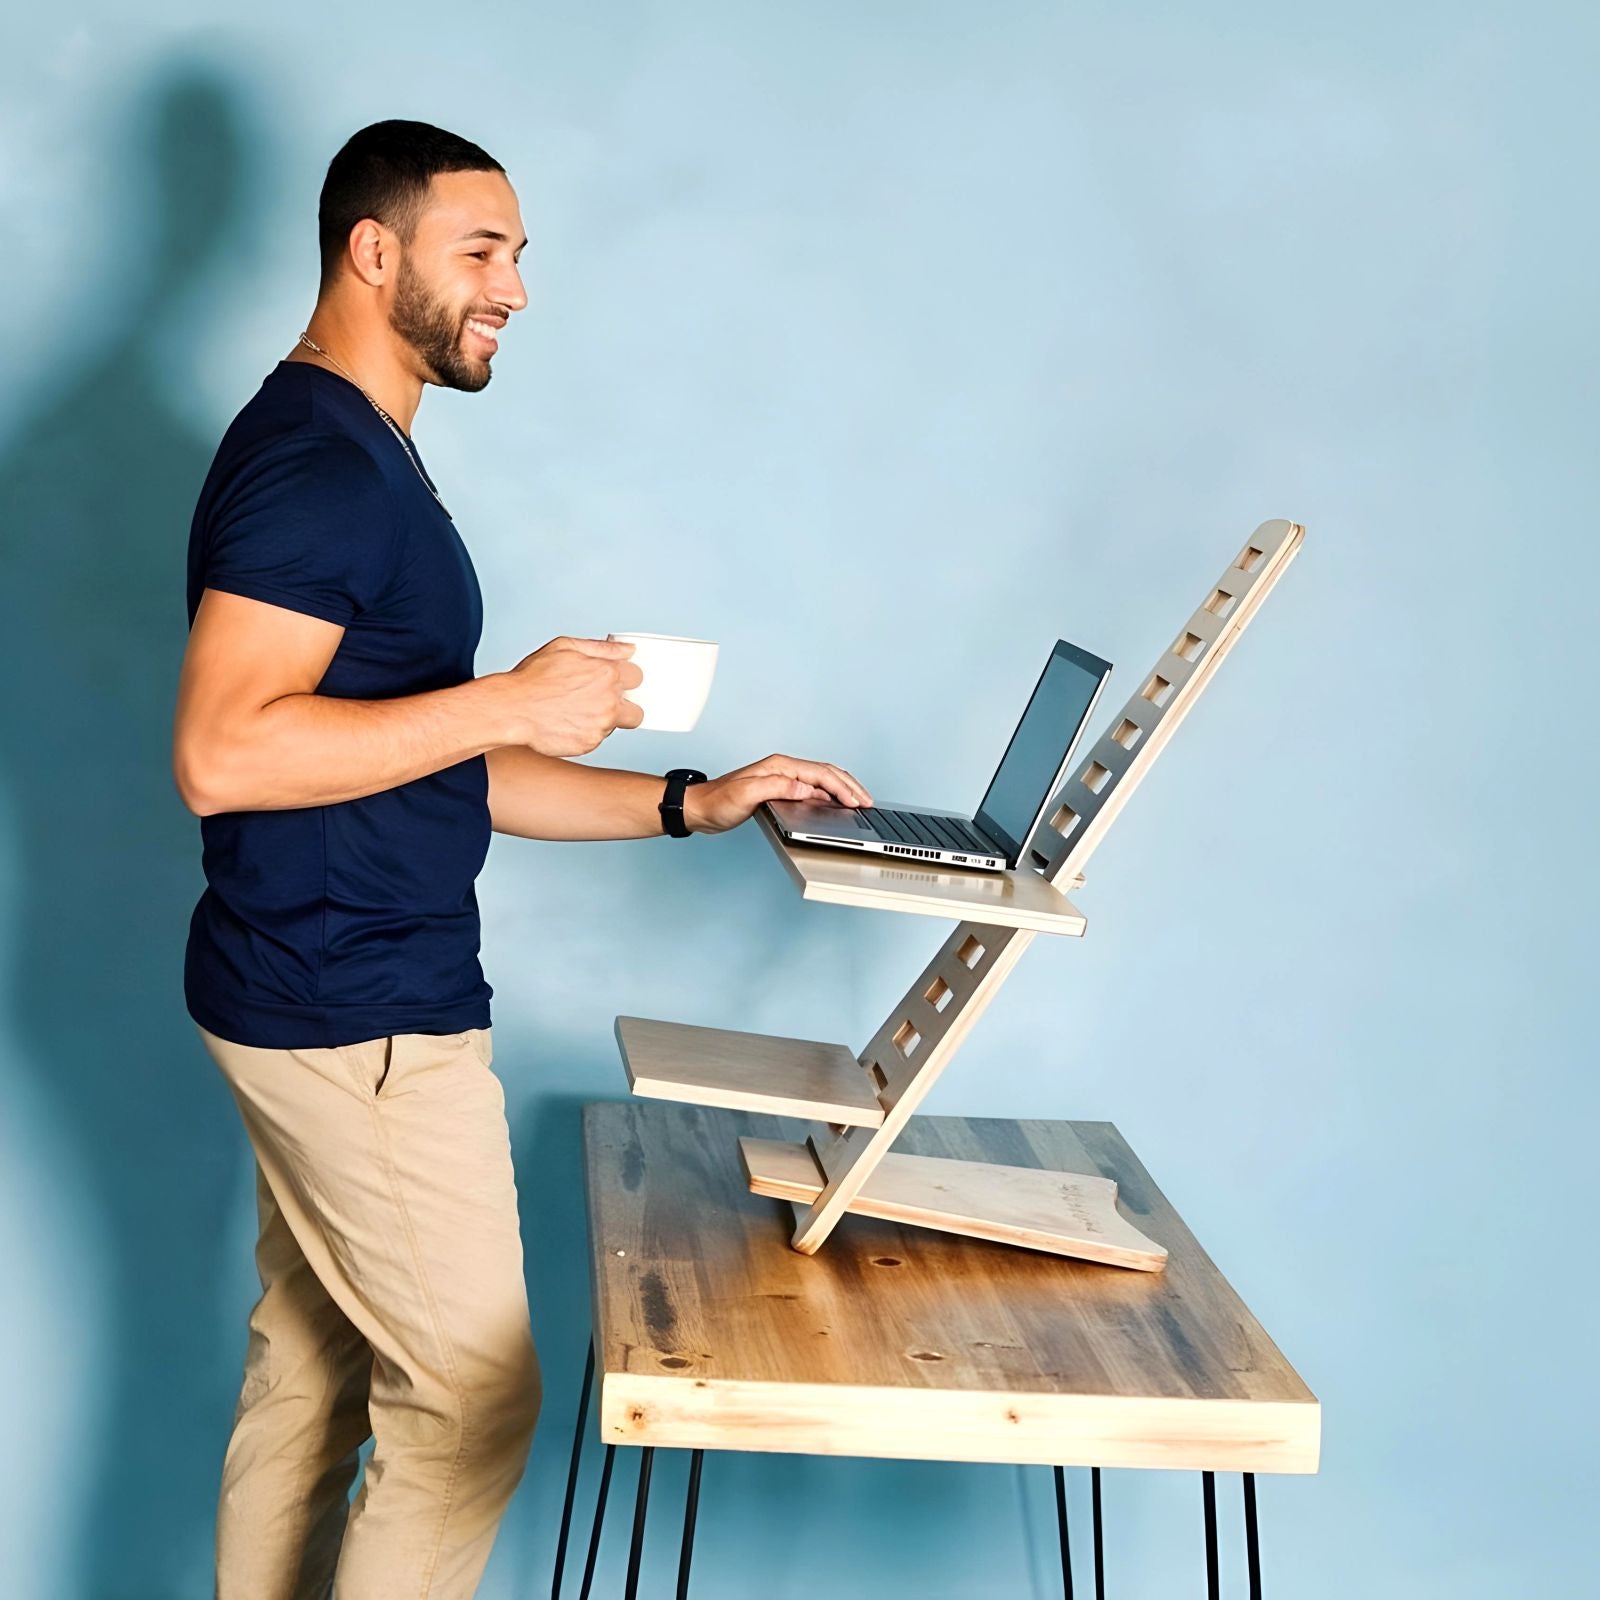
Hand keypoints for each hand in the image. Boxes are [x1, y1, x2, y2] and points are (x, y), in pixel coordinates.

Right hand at [500, 637, 644, 756]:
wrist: (512, 709)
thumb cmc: (533, 678)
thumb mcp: (565, 647)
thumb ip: (601, 648)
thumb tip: (628, 649)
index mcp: (607, 673)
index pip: (638, 677)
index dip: (625, 679)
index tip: (613, 682)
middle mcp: (609, 700)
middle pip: (637, 711)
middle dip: (624, 708)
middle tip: (601, 704)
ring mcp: (601, 725)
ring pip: (615, 726)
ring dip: (601, 720)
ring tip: (574, 711)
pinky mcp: (589, 743)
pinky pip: (596, 739)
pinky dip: (585, 733)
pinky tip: (567, 722)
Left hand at [683, 753, 872, 835]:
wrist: (700, 808)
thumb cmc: (718, 801)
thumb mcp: (747, 795)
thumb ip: (778, 788)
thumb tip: (806, 788)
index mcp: (779, 766)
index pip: (820, 774)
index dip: (841, 787)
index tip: (856, 801)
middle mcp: (783, 769)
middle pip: (826, 772)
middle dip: (850, 785)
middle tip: (867, 800)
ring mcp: (783, 778)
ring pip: (822, 779)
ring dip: (843, 788)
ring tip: (859, 800)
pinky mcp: (780, 790)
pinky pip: (813, 789)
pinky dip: (830, 795)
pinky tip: (836, 804)